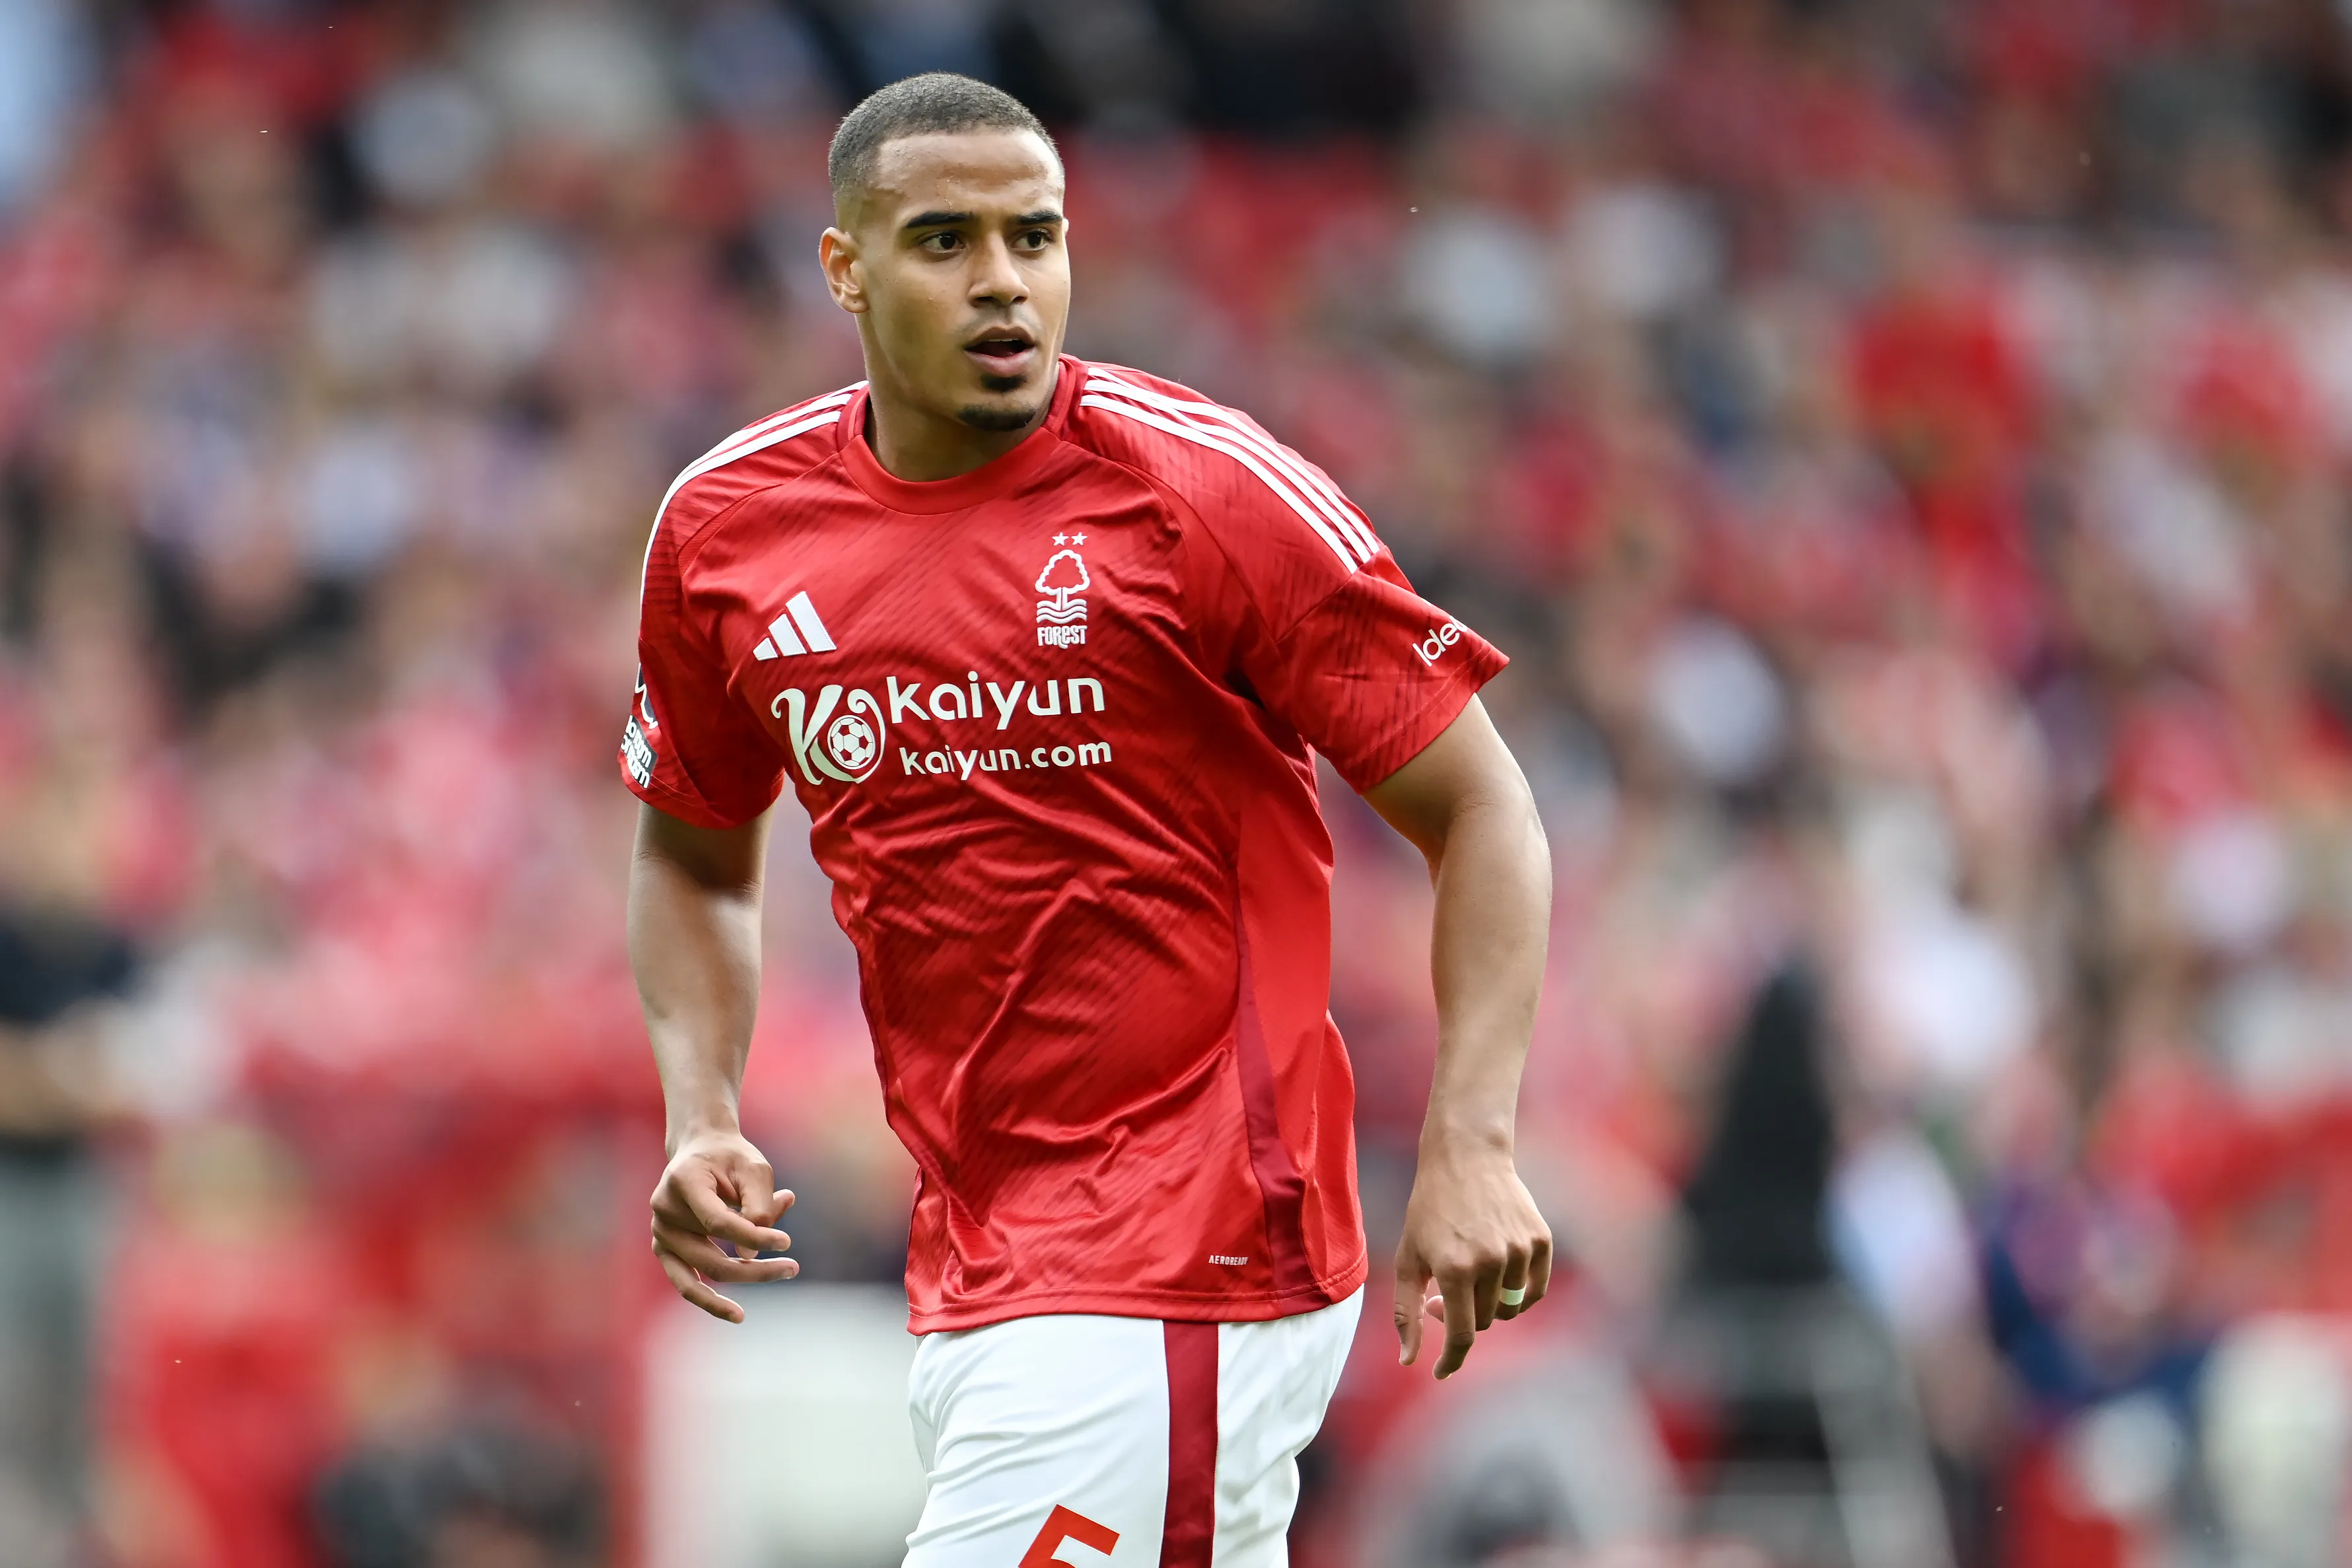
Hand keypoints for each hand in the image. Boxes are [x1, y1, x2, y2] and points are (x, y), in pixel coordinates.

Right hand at [650, 1129, 797, 1321]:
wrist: (701, 1148)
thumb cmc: (731, 1158)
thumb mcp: (754, 1169)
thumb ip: (758, 1207)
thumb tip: (750, 1257)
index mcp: (682, 1182)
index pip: (719, 1222)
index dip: (754, 1237)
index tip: (786, 1242)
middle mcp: (663, 1211)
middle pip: (710, 1258)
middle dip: (756, 1268)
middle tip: (793, 1267)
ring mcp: (660, 1233)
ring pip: (700, 1275)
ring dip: (743, 1279)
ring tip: (780, 1277)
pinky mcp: (664, 1249)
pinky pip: (685, 1282)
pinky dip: (710, 1299)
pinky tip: (736, 1314)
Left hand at [1394, 1139, 1551, 1378]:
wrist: (1466, 1158)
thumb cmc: (1430, 1210)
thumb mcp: (1409, 1258)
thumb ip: (1407, 1312)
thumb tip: (1408, 1362)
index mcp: (1455, 1268)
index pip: (1462, 1335)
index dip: (1451, 1360)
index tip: (1442, 1372)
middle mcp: (1491, 1261)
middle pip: (1484, 1321)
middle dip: (1463, 1315)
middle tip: (1444, 1290)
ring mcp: (1520, 1251)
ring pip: (1509, 1307)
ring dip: (1489, 1300)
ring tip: (1470, 1269)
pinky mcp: (1540, 1241)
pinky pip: (1534, 1289)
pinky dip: (1517, 1292)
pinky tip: (1498, 1270)